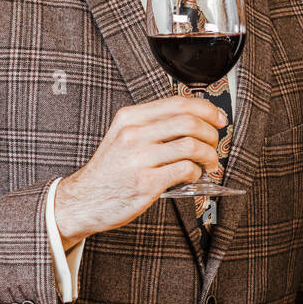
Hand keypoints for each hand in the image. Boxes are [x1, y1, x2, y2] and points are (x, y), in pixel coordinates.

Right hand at [54, 95, 227, 247]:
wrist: (84, 200)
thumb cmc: (109, 171)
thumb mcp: (123, 136)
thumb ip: (153, 125)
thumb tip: (194, 120)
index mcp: (130, 118)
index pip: (178, 103)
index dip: (207, 109)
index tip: (218, 119)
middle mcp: (134, 134)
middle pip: (190, 121)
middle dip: (212, 134)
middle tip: (215, 144)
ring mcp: (139, 158)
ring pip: (191, 145)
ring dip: (209, 155)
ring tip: (208, 163)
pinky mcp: (146, 182)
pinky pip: (185, 170)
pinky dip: (197, 173)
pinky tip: (193, 176)